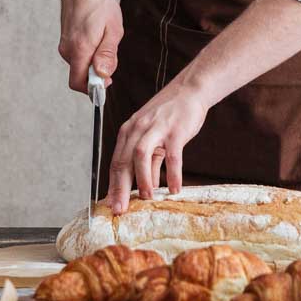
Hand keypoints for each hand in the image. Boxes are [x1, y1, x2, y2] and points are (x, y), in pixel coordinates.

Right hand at [58, 0, 122, 93]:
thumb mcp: (113, 29)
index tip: (108, 81)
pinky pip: (77, 55)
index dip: (94, 89)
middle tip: (110, 53)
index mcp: (79, 48)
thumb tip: (103, 77)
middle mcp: (67, 49)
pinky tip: (96, 35)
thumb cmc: (99, 3)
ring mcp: (64, 44)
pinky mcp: (65, 40)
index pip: (78, 83)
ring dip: (93, 61)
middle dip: (97, 73)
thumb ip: (107, 55)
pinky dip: (88, 52)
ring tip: (104, 38)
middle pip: (80, 76)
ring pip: (80, 65)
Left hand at [105, 79, 210, 213]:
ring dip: (142, 179)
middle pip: (124, 161)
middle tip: (120, 209)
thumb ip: (150, 161)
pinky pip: (172, 155)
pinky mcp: (175, 131)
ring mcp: (157, 129)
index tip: (110, 205)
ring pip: (142, 156)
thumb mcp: (153, 135)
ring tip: (147, 198)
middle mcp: (138, 129)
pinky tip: (175, 188)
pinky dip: (173, 174)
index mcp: (129, 131)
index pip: (116, 162)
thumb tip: (148, 187)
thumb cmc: (170, 115)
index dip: (112, 185)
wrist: (189, 90)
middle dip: (120, 188)